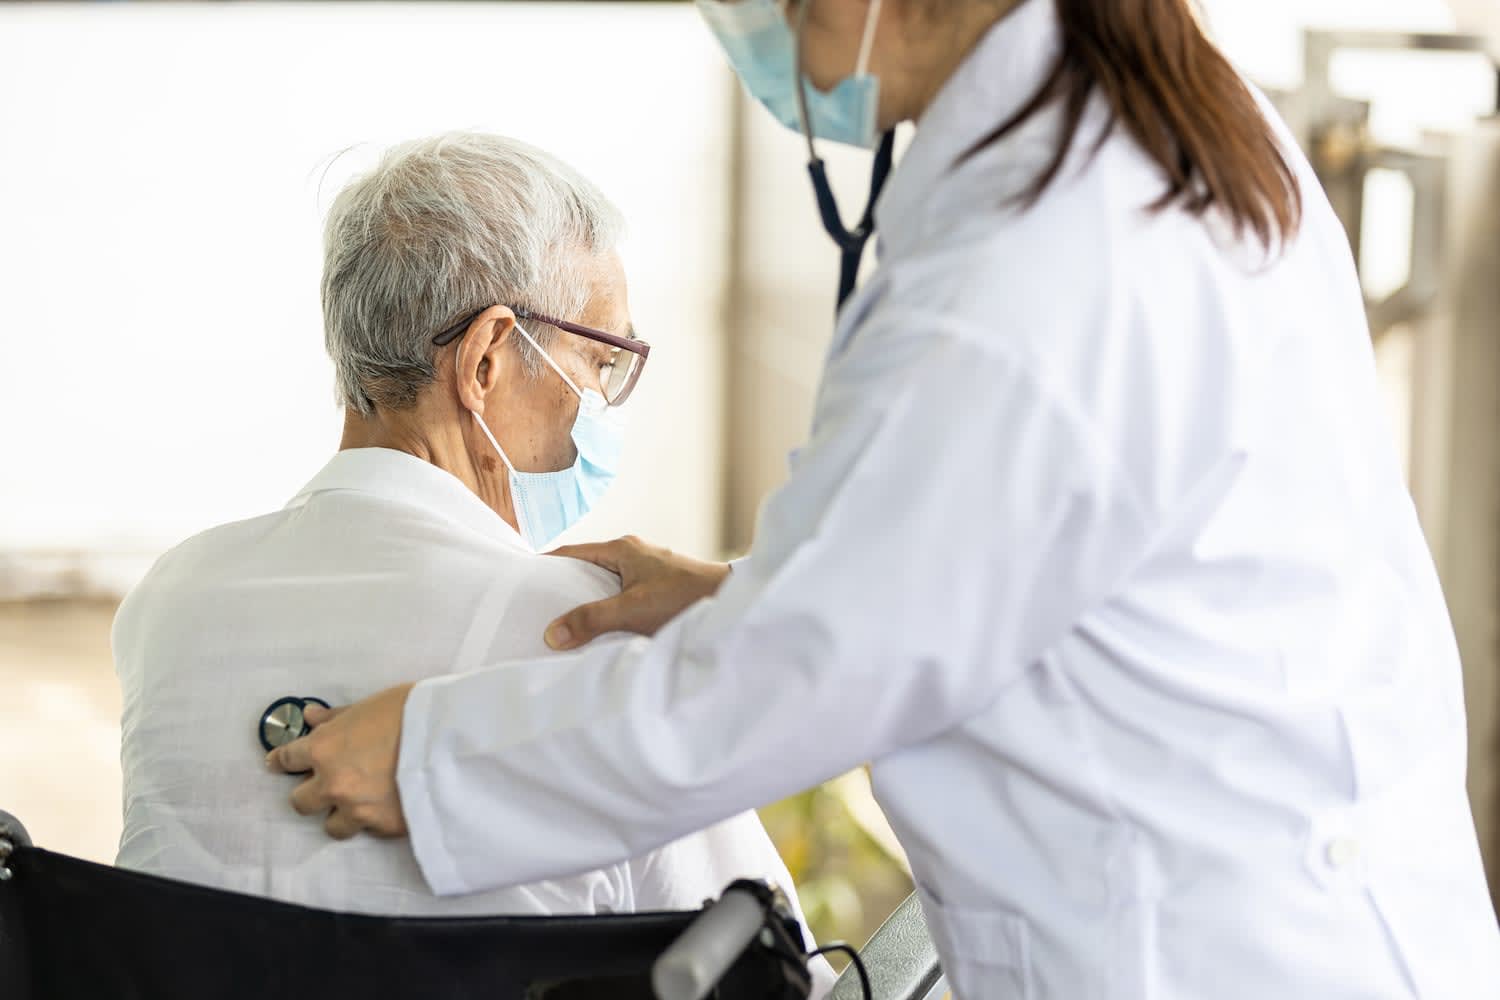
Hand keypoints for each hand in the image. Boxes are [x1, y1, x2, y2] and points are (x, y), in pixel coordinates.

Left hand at [265, 683, 414, 839]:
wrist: (451, 738)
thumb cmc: (411, 712)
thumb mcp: (369, 706)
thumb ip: (337, 718)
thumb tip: (311, 717)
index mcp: (324, 749)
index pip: (287, 759)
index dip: (281, 761)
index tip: (277, 763)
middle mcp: (333, 784)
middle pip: (300, 802)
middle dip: (310, 793)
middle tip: (326, 784)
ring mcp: (358, 810)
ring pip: (332, 826)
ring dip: (340, 815)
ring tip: (357, 803)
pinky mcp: (385, 826)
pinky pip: (370, 829)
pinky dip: (375, 819)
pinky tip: (390, 804)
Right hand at [544, 535, 730, 649]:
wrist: (731, 601)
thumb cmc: (685, 598)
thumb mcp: (631, 610)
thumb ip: (591, 620)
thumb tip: (551, 634)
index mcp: (622, 548)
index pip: (571, 552)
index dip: (546, 567)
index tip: (523, 583)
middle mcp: (633, 554)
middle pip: (587, 567)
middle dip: (565, 586)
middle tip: (539, 608)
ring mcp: (648, 569)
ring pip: (606, 582)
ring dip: (589, 599)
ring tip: (567, 622)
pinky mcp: (660, 586)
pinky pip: (623, 594)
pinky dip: (609, 607)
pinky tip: (604, 626)